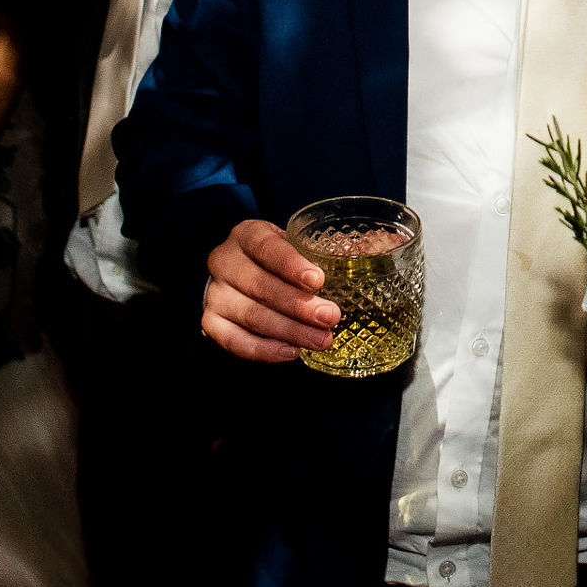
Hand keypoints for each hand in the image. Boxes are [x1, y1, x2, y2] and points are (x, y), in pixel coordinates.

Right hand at [201, 218, 339, 362]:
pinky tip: (291, 352)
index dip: (291, 264)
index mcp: (246, 234)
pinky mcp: (211, 322)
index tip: (318, 280)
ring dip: (290, 331)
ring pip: (252, 316)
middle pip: (261, 286)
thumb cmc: (273, 260)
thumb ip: (319, 252)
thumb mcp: (291, 245)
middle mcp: (224, 261)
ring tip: (321, 340)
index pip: (266, 247)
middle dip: (299, 306)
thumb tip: (376, 254)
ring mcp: (214, 293)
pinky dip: (264, 350)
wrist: (235, 274)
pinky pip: (235, 341)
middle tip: (331, 317)